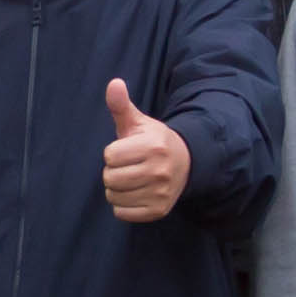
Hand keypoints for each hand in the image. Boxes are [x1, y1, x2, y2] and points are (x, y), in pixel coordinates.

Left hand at [98, 76, 189, 222]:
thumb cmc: (153, 141)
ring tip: (130, 179)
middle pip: (110, 178)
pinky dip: (122, 206)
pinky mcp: (158, 210)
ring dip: (116, 190)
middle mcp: (159, 170)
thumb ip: (121, 105)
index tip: (126, 151)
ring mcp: (160, 193)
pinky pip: (122, 213)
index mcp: (152, 146)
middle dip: (113, 172)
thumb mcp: (138, 122)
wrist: (185, 163)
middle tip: (127, 167)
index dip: (113, 153)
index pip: (110, 156)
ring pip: (114, 197)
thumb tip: (114, 83)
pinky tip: (134, 193)